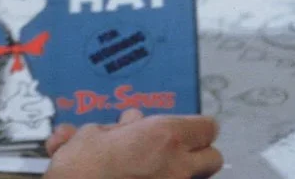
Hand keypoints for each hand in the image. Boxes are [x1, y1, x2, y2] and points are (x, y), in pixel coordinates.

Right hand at [45, 109, 223, 178]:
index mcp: (164, 136)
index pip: (207, 127)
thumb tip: (131, 120)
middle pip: (213, 157)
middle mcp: (178, 164)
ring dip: (183, 170)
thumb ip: (120, 127)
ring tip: (155, 169)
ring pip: (197, 176)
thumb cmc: (80, 165)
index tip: (180, 128)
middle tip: (172, 152)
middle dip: (197, 152)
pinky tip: (143, 178)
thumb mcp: (93, 134)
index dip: (194, 126)